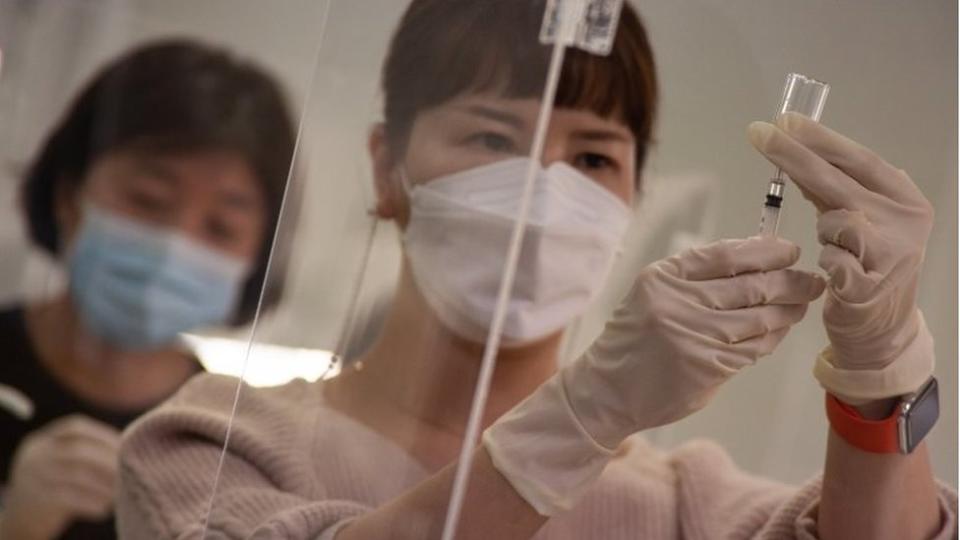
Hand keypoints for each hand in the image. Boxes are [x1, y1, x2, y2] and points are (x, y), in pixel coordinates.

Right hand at [1, 415, 120, 539]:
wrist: (19, 521)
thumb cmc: (54, 487)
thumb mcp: (60, 463)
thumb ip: (85, 452)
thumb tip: (129, 445)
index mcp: (41, 441)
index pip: (74, 427)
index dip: (103, 434)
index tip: (124, 445)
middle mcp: (34, 455)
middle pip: (77, 450)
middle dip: (107, 459)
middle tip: (128, 470)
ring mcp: (32, 478)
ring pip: (76, 475)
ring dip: (103, 483)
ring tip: (120, 491)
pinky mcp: (36, 501)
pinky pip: (69, 499)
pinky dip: (91, 502)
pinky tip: (105, 508)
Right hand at [484, 236, 823, 513]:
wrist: (608, 389)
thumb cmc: (635, 337)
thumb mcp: (653, 294)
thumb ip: (697, 278)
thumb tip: (760, 262)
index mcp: (664, 277)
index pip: (727, 254)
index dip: (766, 250)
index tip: (789, 251)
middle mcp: (678, 303)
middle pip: (752, 285)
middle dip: (790, 280)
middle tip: (811, 279)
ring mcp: (694, 336)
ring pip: (760, 317)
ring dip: (788, 310)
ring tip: (801, 304)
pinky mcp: (707, 367)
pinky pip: (753, 348)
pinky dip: (772, 337)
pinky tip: (779, 330)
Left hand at [748, 113, 934, 402]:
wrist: (880, 329)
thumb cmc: (864, 267)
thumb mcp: (857, 222)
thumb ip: (834, 190)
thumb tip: (796, 146)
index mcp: (905, 199)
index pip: (858, 159)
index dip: (820, 139)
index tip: (785, 121)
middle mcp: (906, 220)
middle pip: (838, 180)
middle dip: (793, 154)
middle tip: (760, 132)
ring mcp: (893, 253)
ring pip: (834, 220)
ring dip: (824, 230)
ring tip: (837, 249)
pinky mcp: (870, 284)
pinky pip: (829, 258)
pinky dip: (826, 262)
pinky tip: (837, 273)